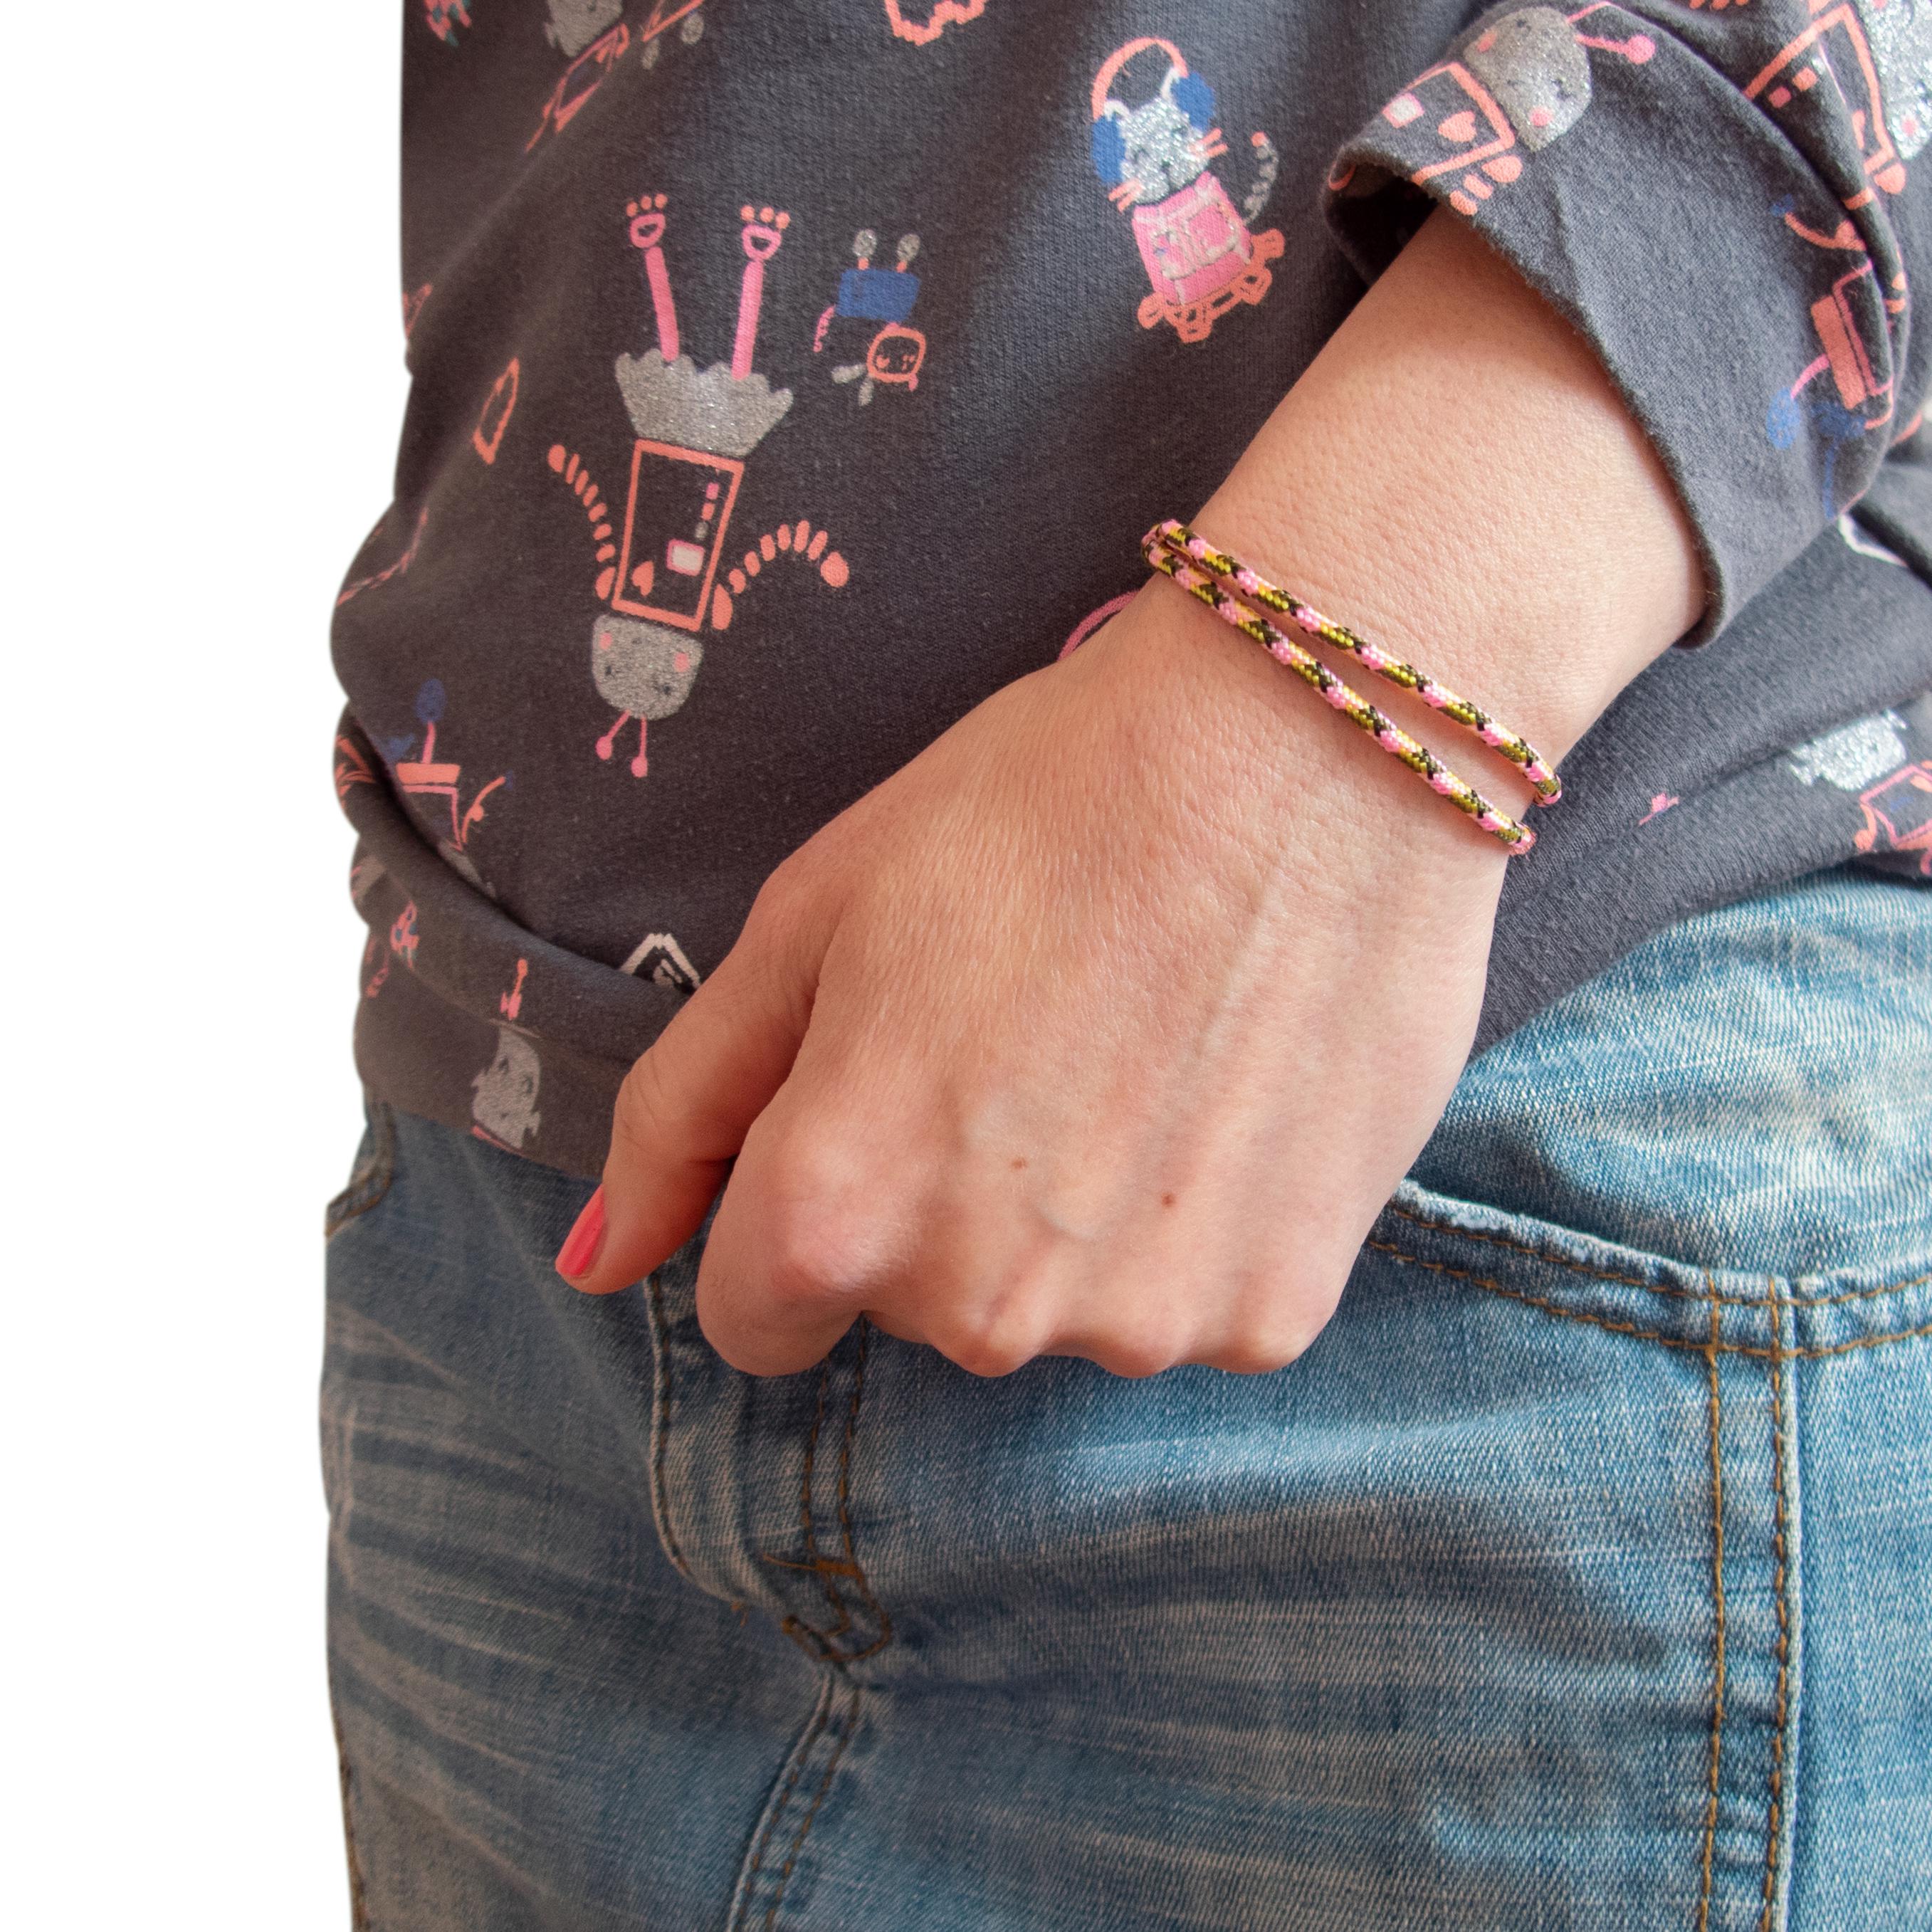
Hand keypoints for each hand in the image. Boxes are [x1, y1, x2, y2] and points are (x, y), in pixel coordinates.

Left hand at [556, 211, 1701, 1375]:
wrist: (1306, 747)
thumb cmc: (1036, 805)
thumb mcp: (810, 922)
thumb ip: (683, 1111)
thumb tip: (594, 1265)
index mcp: (836, 1210)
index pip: (758, 1314)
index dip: (802, 1203)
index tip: (880, 1101)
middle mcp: (977, 1308)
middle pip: (913, 1310)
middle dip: (938, 1204)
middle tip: (1024, 1036)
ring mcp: (1136, 1325)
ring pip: (1055, 1312)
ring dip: (1072, 1222)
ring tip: (1139, 1052)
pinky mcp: (1272, 1312)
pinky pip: (1186, 1307)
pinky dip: (1193, 1227)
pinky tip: (1224, 1092)